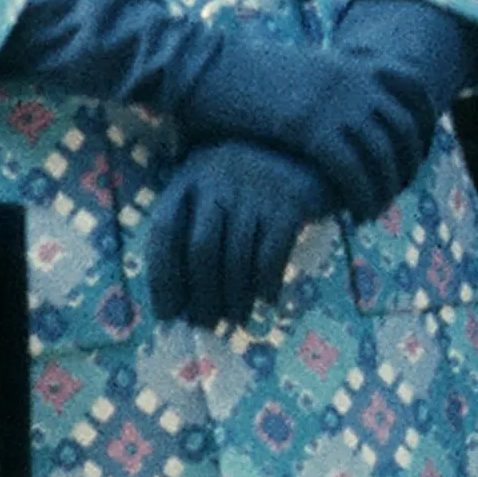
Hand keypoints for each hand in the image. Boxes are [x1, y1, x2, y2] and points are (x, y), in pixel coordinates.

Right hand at [0, 0, 423, 217]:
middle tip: (398, 191)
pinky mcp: (313, 129)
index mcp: (352, 62)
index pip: (414, 89)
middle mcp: (354, 80)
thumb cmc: (245, 75)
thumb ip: (332, 85)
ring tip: (372, 210)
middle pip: (405, 128)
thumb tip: (350, 104)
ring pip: (383, 155)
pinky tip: (354, 214)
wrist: (205, 68)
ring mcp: (336, 103)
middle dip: (408, 164)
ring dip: (385, 188)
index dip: (424, 122)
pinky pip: (354, 171)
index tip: (418, 152)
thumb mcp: (301, 72)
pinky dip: (361, 196)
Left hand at [145, 139, 334, 330]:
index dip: (162, 277)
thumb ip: (196, 232)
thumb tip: (182, 303)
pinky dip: (266, 283)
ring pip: (237, 256)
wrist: (314, 152)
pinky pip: (272, 254)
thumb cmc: (255, 184)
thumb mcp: (217, 193)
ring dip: (234, 297)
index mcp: (190, 178)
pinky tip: (267, 299)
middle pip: (201, 250)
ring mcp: (256, 188)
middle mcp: (218, 178)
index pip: (164, 231)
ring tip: (236, 318)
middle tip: (206, 324)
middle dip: (202, 295)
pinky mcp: (291, 200)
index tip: (169, 314)